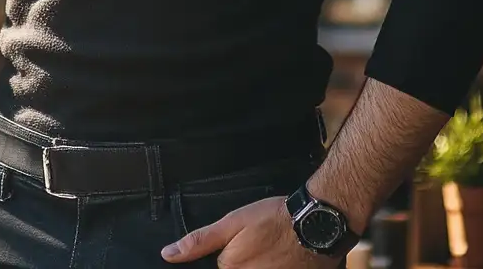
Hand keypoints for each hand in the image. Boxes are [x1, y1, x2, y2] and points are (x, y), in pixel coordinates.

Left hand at [162, 196, 318, 268]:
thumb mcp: (234, 222)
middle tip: (259, 244)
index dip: (227, 257)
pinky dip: (268, 265)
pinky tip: (276, 257)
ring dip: (257, 261)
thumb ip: (201, 241)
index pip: (219, 268)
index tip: (245, 247)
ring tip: (268, 249)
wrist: (315, 223)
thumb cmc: (274, 218)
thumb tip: (167, 254)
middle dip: (244, 260)